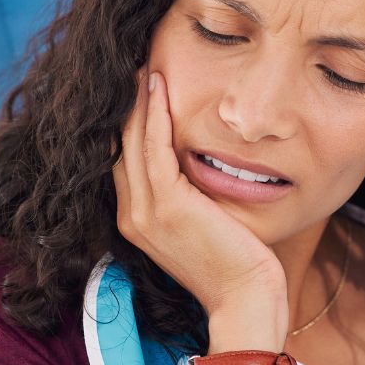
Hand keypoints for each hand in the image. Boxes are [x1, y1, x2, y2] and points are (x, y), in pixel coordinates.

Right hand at [111, 69, 287, 329]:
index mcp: (137, 222)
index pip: (123, 161)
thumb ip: (188, 198)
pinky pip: (153, 148)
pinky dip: (153, 114)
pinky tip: (158, 85)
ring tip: (143, 66)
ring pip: (131, 142)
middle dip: (125, 105)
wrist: (246, 299)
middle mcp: (131, 216)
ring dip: (136, 100)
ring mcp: (145, 212)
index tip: (137, 88)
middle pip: (118, 146)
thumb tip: (197, 166)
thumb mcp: (202, 226)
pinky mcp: (167, 206)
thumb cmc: (235, 265)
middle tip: (133, 65)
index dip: (127, 123)